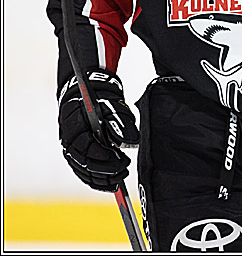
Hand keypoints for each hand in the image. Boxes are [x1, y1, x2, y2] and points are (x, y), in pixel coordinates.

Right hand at [58, 69, 139, 191]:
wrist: (89, 100)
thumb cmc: (101, 103)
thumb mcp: (113, 107)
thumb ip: (120, 123)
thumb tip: (131, 141)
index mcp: (74, 125)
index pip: (84, 146)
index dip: (102, 155)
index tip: (119, 158)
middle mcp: (68, 140)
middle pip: (83, 162)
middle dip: (105, 169)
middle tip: (124, 168)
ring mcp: (70, 150)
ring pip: (82, 171)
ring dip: (102, 178)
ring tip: (121, 176)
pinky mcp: (76, 157)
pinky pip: (83, 174)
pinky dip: (97, 181)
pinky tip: (111, 184)